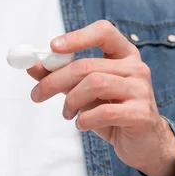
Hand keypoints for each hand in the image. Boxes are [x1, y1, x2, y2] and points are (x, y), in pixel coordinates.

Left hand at [27, 20, 174, 175]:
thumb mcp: (83, 92)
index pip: (103, 32)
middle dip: (55, 80)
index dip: (77, 37)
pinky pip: (104, 112)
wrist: (142, 143)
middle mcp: (136, 68)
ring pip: (95, 84)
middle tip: (37, 94)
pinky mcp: (141, 114)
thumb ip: (61, 77)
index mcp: (123, 55)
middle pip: (87, 65)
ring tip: (67, 113)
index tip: (52, 47)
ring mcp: (141, 90)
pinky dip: (85, 120)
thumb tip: (32, 66)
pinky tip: (82, 124)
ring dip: (71, 101)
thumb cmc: (111, 113)